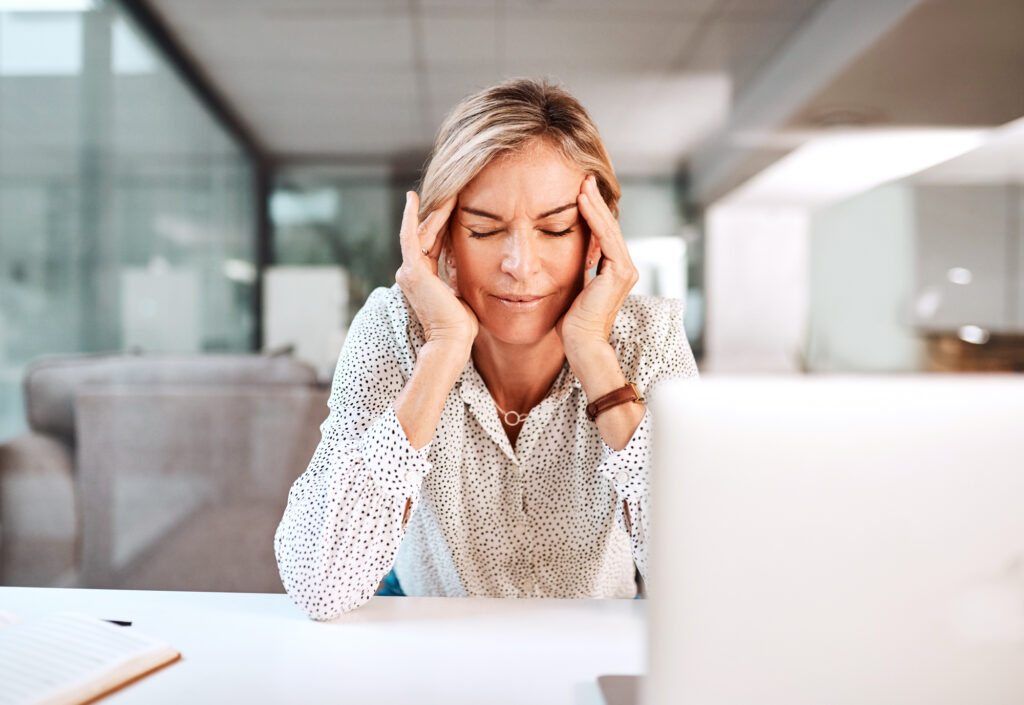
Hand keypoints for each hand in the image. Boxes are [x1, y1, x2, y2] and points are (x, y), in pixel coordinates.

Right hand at [395, 191, 478, 353]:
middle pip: (425, 235)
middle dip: (439, 213)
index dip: (443, 225)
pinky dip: (410, 216)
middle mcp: (411, 273)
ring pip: (421, 232)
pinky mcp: (412, 269)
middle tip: (452, 190)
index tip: (453, 207)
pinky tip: (412, 198)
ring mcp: (409, 271)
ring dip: (435, 211)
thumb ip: (457, 276)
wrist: (452, 340)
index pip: (433, 244)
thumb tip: (464, 262)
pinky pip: (409, 236)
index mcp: (422, 279)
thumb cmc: (461, 325)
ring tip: (447, 190)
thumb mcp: (461, 292)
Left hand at [557, 175, 638, 357]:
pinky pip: (606, 237)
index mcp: (614, 271)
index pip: (603, 234)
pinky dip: (594, 217)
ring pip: (608, 228)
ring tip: (583, 182)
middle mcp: (624, 268)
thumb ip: (574, 269)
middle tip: (583, 177)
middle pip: (608, 227)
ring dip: (595, 203)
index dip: (592, 212)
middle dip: (595, 201)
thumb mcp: (572, 287)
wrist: (580, 343)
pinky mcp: (620, 271)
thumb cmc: (571, 323)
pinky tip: (582, 200)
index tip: (578, 192)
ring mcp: (625, 269)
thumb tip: (558, 253)